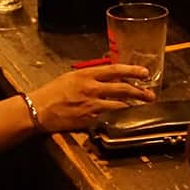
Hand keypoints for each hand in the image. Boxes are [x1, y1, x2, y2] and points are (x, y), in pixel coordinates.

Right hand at [30, 62, 154, 132]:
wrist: (39, 109)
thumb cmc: (53, 91)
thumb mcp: (72, 77)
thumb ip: (90, 76)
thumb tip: (108, 76)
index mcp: (87, 74)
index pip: (115, 70)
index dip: (132, 70)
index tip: (144, 72)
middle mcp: (92, 88)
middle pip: (122, 87)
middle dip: (139, 91)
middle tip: (150, 94)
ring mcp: (91, 105)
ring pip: (119, 104)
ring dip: (133, 105)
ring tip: (143, 106)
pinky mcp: (89, 119)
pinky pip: (109, 117)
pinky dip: (119, 117)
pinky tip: (127, 118)